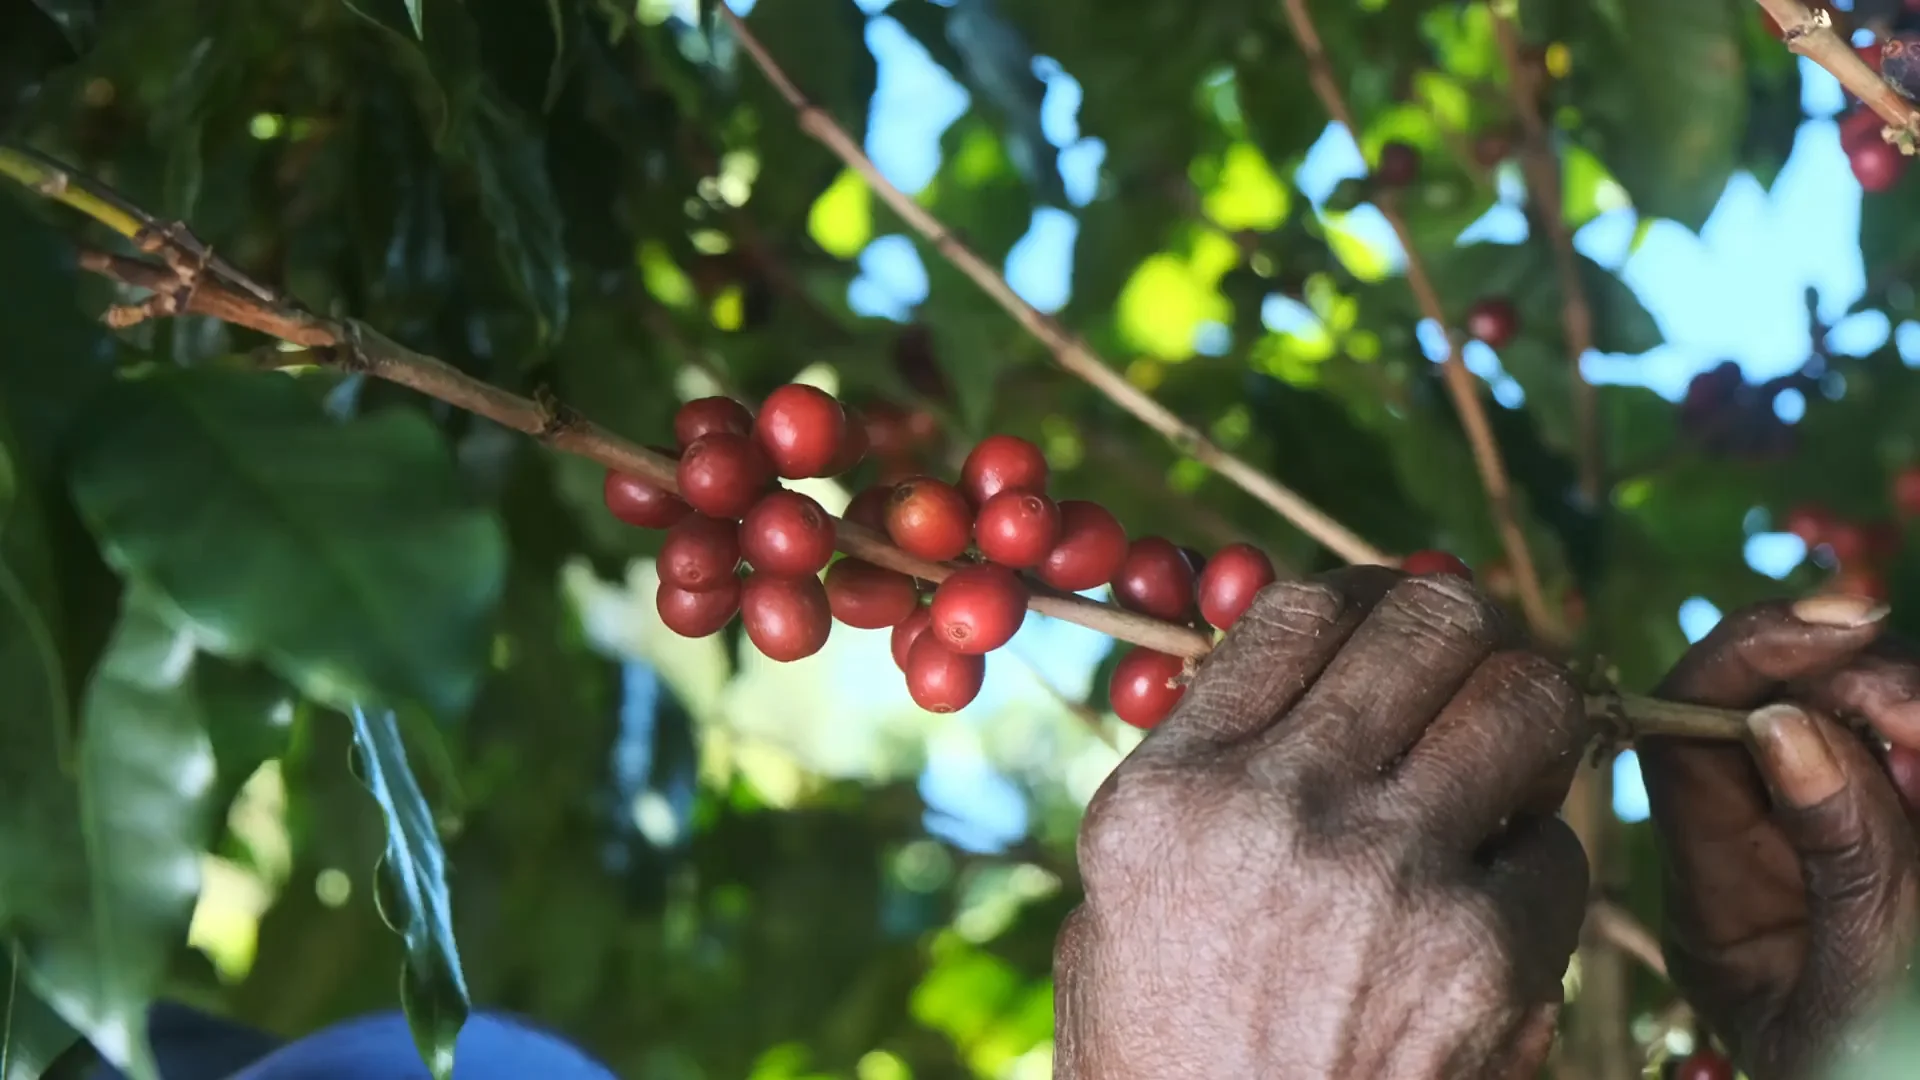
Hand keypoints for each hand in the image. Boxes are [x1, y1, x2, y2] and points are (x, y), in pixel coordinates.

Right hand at [1054, 568, 1589, 1079]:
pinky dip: (1546, 860)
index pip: (1298, 609)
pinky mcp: (1490, 956)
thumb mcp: (1120, 893)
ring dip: (1532, 712)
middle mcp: (1280, 806)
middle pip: (1431, 622)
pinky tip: (1500, 893)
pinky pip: (1563, 850)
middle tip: (1472, 661)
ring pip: (1528, 699)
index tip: (1388, 614)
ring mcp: (1391, 876)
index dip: (1363, 593)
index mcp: (1172, 787)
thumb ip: (1204, 770)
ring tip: (1513, 747)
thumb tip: (1306, 666)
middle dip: (1467, 627)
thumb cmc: (1160, 1050)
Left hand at [1641, 595, 1919, 1079]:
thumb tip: (1784, 723)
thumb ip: (1842, 865)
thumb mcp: (1862, 999)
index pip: (1683, 738)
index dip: (1749, 660)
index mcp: (1715, 904)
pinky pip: (1898, 758)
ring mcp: (1831, 839)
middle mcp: (1757, 857)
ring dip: (1900, 706)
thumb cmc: (1886, 1073)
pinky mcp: (1896, 824)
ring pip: (1848, 716)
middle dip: (1851, 678)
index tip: (1842, 631)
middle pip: (1769, 704)